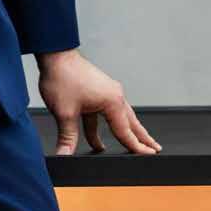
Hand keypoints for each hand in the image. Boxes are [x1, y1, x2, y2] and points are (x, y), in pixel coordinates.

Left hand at [35, 49, 161, 155]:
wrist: (54, 55)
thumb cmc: (62, 77)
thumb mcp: (64, 112)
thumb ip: (67, 137)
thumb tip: (64, 155)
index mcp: (112, 101)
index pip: (126, 132)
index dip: (137, 147)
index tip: (150, 156)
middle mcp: (113, 95)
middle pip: (130, 123)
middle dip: (142, 138)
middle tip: (155, 149)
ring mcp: (106, 91)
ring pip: (119, 118)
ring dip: (124, 132)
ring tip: (133, 145)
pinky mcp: (97, 90)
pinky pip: (104, 114)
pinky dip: (104, 127)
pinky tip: (97, 142)